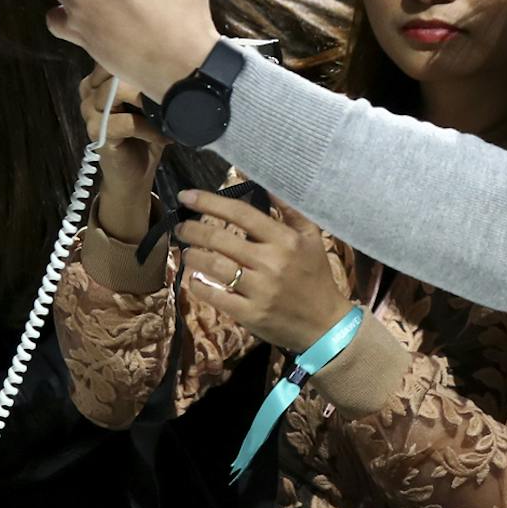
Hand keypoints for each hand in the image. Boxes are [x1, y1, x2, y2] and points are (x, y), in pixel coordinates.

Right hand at [81, 67, 170, 237]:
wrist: (135, 173)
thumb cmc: (145, 134)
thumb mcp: (148, 102)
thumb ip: (146, 80)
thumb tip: (171, 60)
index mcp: (98, 81)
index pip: (112, 56)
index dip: (138, 62)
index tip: (164, 74)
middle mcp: (88, 93)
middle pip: (115, 71)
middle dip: (144, 81)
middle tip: (168, 96)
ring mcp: (89, 112)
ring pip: (117, 92)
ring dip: (148, 104)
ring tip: (166, 116)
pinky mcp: (97, 132)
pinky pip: (125, 122)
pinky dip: (148, 129)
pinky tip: (162, 136)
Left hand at [173, 188, 352, 352]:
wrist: (325, 324)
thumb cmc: (315, 276)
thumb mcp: (311, 238)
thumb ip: (289, 210)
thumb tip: (266, 183)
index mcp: (285, 240)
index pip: (240, 213)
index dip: (209, 202)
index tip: (186, 197)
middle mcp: (271, 262)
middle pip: (220, 238)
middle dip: (192, 229)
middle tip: (181, 227)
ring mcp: (260, 289)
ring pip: (214, 266)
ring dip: (193, 256)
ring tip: (186, 252)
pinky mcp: (251, 314)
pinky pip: (216, 296)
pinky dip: (199, 286)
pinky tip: (194, 279)